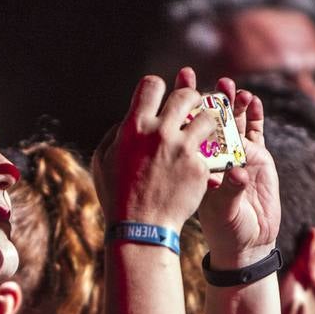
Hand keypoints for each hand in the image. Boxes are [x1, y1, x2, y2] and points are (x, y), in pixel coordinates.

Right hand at [93, 68, 217, 232]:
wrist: (140, 228)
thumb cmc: (117, 195)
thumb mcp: (103, 160)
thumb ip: (117, 133)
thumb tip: (127, 119)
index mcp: (135, 127)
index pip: (151, 85)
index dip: (156, 87)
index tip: (159, 97)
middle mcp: (161, 133)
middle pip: (186, 96)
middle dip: (190, 99)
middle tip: (190, 108)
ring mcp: (184, 149)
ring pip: (208, 119)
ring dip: (207, 122)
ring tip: (204, 130)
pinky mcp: (200, 167)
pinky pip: (211, 150)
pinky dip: (208, 153)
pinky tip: (204, 159)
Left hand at [197, 85, 280, 268]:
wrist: (248, 243)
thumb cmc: (226, 229)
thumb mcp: (222, 211)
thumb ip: (229, 191)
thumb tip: (237, 174)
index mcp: (196, 162)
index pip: (188, 128)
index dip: (183, 105)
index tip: (178, 84)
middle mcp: (214, 154)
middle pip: (208, 118)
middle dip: (205, 98)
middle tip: (199, 78)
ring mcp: (237, 153)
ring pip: (232, 121)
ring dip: (231, 103)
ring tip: (230, 88)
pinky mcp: (259, 157)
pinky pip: (255, 131)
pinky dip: (255, 116)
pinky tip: (254, 102)